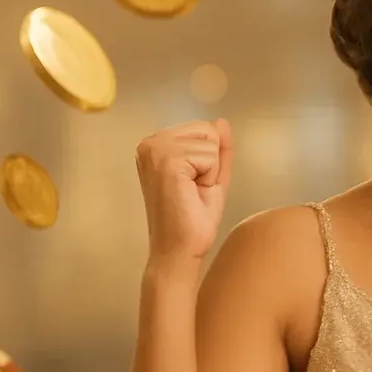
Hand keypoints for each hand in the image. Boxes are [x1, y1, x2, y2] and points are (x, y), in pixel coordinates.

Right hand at [135, 119, 232, 266]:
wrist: (179, 249)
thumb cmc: (192, 219)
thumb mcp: (212, 176)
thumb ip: (217, 149)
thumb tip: (221, 121)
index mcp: (155, 144)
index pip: (204, 129)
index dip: (209, 160)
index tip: (193, 184)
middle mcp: (149, 142)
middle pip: (208, 131)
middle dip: (211, 163)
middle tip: (194, 189)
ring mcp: (155, 149)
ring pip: (211, 142)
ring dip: (209, 172)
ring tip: (191, 193)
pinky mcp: (166, 160)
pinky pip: (210, 156)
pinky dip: (209, 177)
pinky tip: (190, 193)